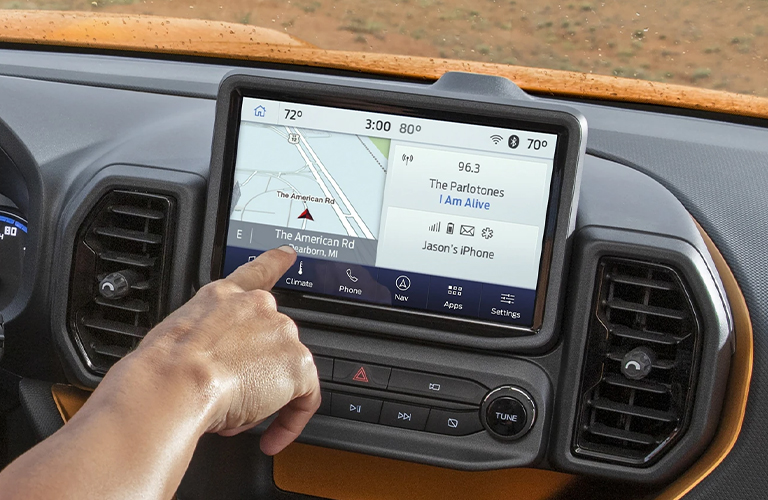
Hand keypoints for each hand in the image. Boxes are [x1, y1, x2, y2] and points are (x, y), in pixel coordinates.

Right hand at [131, 246, 319, 454]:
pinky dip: (291, 421)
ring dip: (263, 397)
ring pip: (284, 371)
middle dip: (253, 373)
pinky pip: (305, 398)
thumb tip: (208, 369)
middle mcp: (259, 308)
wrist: (173, 383)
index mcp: (225, 297)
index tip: (289, 253)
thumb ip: (203, 341)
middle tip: (229, 397)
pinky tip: (274, 436)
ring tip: (234, 415)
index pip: (258, 271)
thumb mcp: (177, 340)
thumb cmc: (161, 370)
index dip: (276, 261)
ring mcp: (281, 334)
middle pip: (272, 341)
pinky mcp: (297, 365)